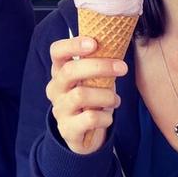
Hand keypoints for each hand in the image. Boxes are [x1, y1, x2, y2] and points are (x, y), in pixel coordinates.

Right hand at [45, 36, 125, 154]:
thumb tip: (115, 45)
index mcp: (59, 71)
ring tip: (115, 99)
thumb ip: (96, 65)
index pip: (57, 52)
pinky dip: (105, 116)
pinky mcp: (67, 129)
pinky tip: (107, 117)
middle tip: (122, 67)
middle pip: (70, 71)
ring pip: (81, 95)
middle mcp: (55, 88)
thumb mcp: (91, 80)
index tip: (94, 43)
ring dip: (105, 96)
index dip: (73, 45)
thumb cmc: (90, 99)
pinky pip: (90, 118)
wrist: (83, 134)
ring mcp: (59, 109)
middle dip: (99, 66)